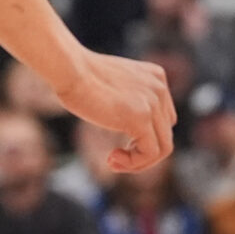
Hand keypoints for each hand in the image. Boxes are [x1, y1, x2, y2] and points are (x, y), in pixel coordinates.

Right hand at [56, 50, 173, 171]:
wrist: (69, 69)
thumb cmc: (78, 77)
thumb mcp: (113, 87)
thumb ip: (128, 101)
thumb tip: (128, 125)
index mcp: (156, 78)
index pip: (163, 120)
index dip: (143, 139)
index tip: (119, 144)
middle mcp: (159, 88)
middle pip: (165, 135)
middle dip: (141, 154)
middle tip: (114, 158)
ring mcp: (153, 103)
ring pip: (163, 148)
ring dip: (137, 162)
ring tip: (113, 161)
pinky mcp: (141, 118)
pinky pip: (149, 153)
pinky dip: (133, 163)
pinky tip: (111, 158)